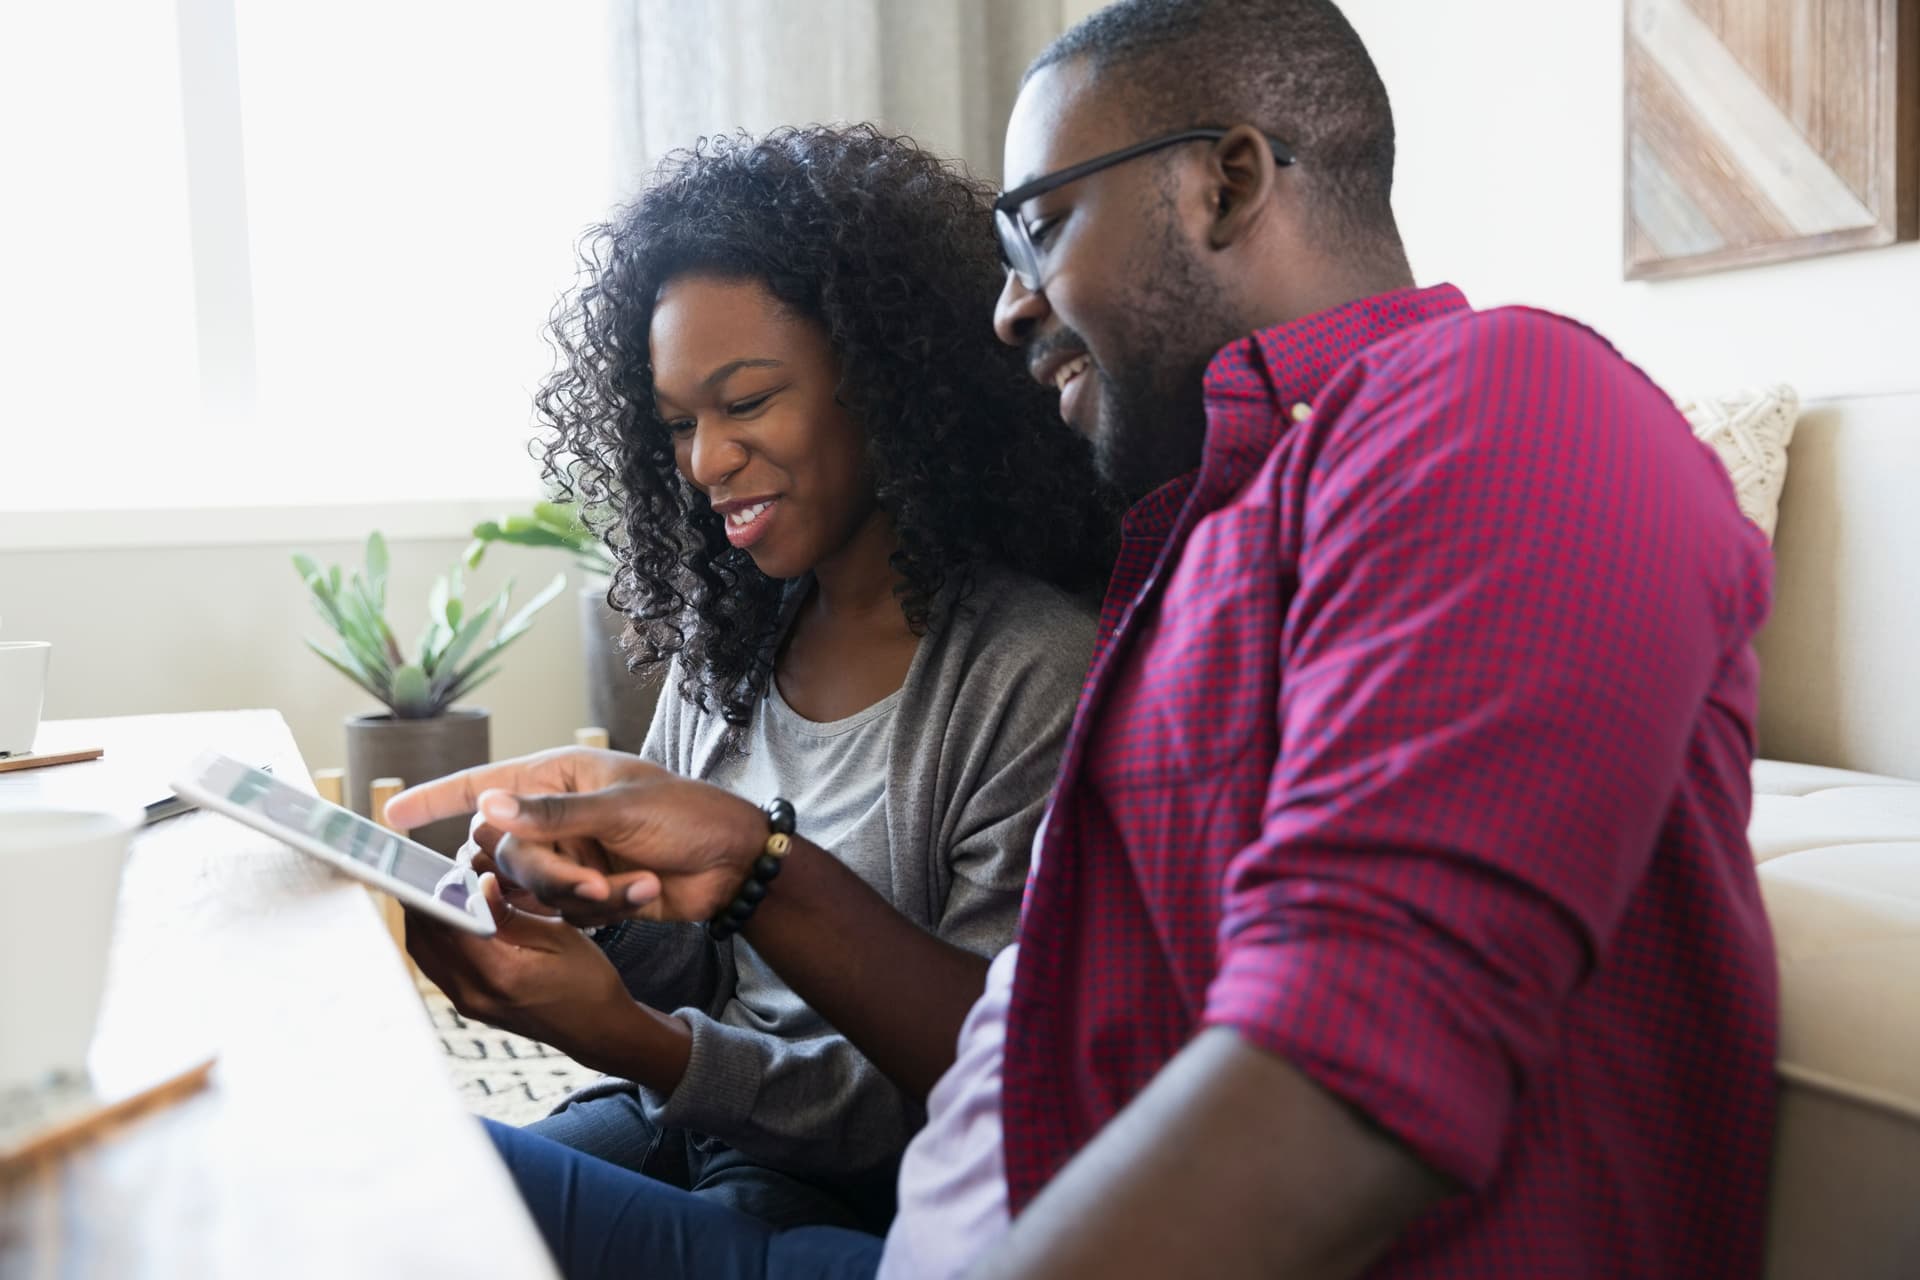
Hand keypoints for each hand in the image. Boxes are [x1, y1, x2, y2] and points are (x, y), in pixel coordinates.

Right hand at [387, 747, 766, 927]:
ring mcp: (568, 857)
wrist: (735, 862)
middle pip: (504, 852)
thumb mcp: (623, 808)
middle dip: (544, 874)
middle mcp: (553, 817)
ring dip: (580, 896)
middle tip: (591, 883)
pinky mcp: (585, 894)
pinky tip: (643, 892)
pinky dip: (602, 910)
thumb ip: (554, 813)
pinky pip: (565, 912)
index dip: (436, 798)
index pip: (483, 783)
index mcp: (557, 776)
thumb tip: (488, 806)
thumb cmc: (688, 812)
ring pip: (532, 889)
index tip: (390, 816)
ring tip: (632, 886)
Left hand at [407, 873, 640, 1062]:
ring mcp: (469, 1005)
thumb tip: (478, 884)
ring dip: (424, 921)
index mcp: (501, 974)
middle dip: (423, 903)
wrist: (596, 1029)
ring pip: (424, 954)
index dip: (439, 893)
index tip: (440, 868)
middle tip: (434, 872)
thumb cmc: (588, 980)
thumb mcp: (559, 936)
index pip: (449, 926)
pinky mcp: (469, 1007)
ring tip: (438, 890)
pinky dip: (435, 939)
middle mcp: (475, 994)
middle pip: (425, 941)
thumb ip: (512, 914)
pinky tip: (449, 918)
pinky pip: (436, 967)